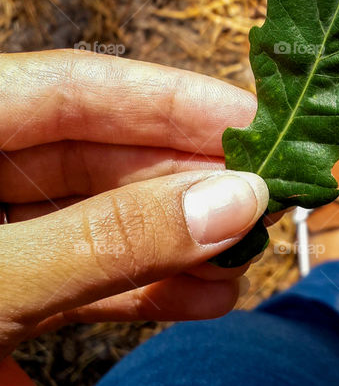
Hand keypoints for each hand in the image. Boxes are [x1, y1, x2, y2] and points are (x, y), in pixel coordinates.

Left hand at [0, 50, 266, 362]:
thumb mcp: (3, 278)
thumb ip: (111, 238)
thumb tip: (234, 201)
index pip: (74, 87)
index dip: (168, 100)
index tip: (253, 118)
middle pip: (93, 152)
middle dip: (184, 181)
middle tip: (265, 199)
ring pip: (92, 219)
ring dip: (173, 243)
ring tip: (244, 260)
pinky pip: (73, 276)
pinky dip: (135, 288)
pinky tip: (202, 298)